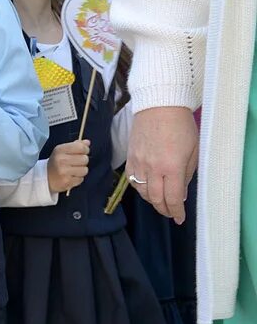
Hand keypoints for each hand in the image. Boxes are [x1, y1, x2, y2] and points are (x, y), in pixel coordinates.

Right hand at [47, 140, 89, 192]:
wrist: (45, 177)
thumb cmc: (56, 162)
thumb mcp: (62, 151)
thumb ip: (75, 145)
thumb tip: (87, 142)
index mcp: (60, 150)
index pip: (81, 147)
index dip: (85, 150)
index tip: (82, 152)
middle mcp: (61, 160)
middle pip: (85, 159)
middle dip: (82, 161)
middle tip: (75, 163)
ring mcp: (64, 172)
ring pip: (84, 170)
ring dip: (81, 171)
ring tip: (73, 171)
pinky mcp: (67, 182)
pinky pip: (81, 179)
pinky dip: (78, 178)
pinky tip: (71, 177)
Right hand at [125, 106, 198, 223]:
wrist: (159, 105)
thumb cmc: (180, 125)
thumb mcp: (193, 151)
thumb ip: (187, 174)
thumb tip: (180, 191)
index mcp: (172, 167)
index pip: (173, 198)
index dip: (176, 211)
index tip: (179, 218)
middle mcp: (153, 167)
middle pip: (155, 198)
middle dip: (164, 209)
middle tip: (170, 213)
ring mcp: (138, 163)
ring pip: (142, 191)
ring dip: (151, 200)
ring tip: (159, 202)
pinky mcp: (130, 157)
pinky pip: (132, 180)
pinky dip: (140, 188)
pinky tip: (147, 188)